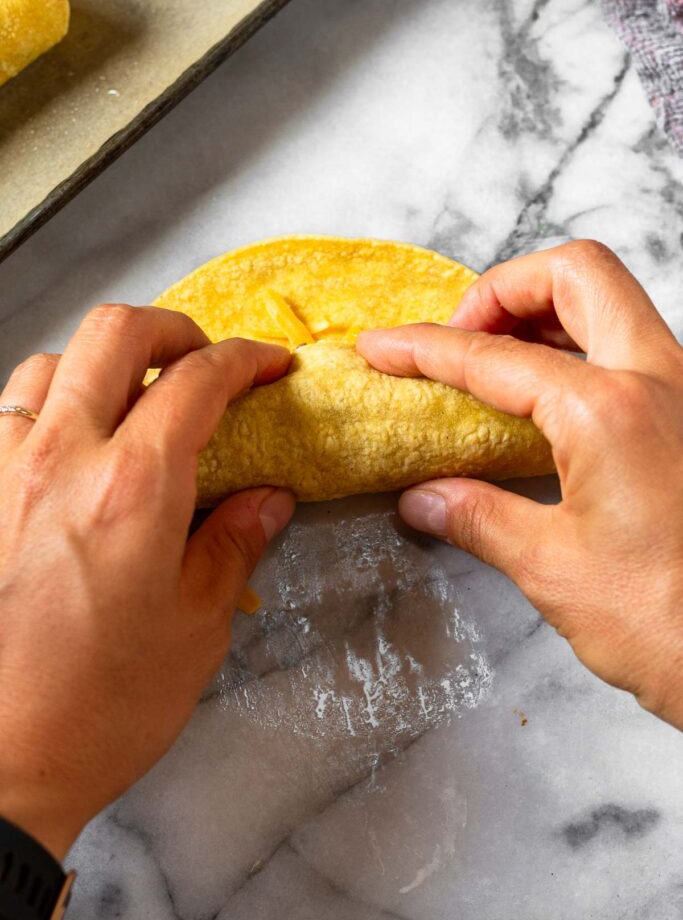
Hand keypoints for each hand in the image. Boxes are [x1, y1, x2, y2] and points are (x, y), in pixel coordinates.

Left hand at [0, 305, 294, 858]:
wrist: (0, 765)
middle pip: (115, 333)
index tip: (269, 365)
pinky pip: (8, 414)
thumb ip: (234, 544)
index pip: (197, 379)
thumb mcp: (197, 627)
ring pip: (49, 363)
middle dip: (174, 329)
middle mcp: (62, 459)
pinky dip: (50, 404)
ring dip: (101, 365)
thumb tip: (268, 498)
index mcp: (133, 488)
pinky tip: (74, 445)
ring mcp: (5, 473)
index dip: (245, 359)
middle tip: (206, 362)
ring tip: (133, 401)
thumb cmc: (103, 708)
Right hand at [358, 240, 682, 729]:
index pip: (494, 357)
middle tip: (462, 338)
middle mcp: (658, 379)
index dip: (425, 348)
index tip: (382, 348)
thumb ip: (481, 518)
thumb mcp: (555, 570)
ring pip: (613, 300)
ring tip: (497, 361)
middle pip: (575, 274)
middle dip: (504, 289)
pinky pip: (632, 346)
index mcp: (609, 412)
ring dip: (546, 311)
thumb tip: (425, 499)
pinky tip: (549, 399)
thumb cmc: (672, 624)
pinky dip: (580, 346)